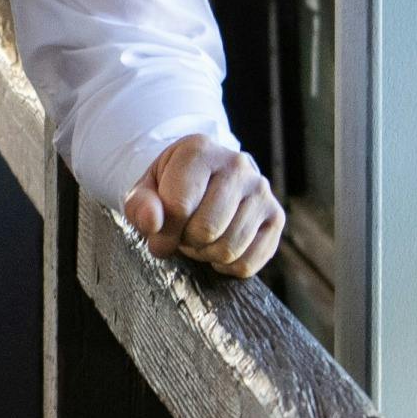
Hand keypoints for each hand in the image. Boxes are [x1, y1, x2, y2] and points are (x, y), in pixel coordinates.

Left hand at [122, 135, 284, 278]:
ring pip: (229, 249)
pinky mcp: (276, 216)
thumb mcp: (145, 191)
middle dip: (187, 241)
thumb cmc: (170, 188)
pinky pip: (248, 263)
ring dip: (206, 253)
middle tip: (183, 232)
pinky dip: (228, 266)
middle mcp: (237, 165)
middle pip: (207, 230)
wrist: (204, 181)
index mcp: (200, 151)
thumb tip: (153, 224)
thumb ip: (140, 206)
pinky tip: (219, 246)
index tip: (158, 232)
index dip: (163, 231)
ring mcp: (261, 190)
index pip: (180, 206)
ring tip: (200, 237)